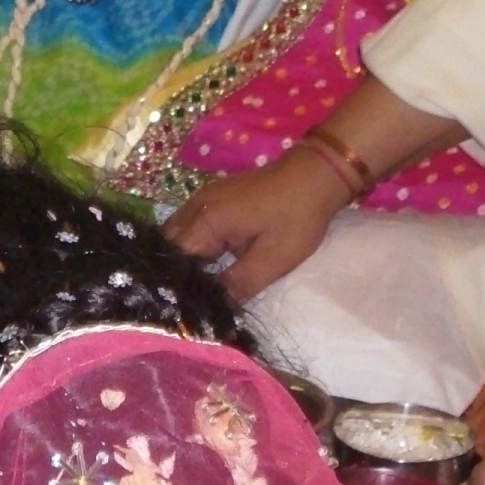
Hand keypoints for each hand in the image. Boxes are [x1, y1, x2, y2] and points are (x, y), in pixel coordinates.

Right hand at [163, 147, 349, 302]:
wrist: (315, 175)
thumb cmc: (295, 218)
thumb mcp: (272, 259)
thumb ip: (238, 285)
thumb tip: (214, 309)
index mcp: (205, 221)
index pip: (173, 258)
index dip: (176, 282)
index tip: (184, 304)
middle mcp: (196, 206)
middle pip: (168, 243)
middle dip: (175, 269)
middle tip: (188, 297)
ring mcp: (204, 198)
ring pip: (177, 232)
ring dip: (184, 256)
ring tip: (196, 283)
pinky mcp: (215, 197)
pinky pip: (191, 223)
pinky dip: (193, 243)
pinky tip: (208, 261)